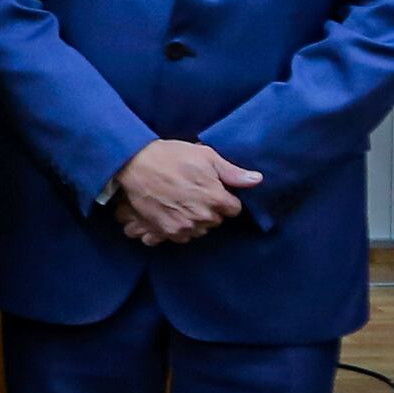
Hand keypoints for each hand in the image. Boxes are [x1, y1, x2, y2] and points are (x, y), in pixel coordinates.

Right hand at [112, 140, 259, 244]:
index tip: (213, 189)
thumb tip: (257, 180)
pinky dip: (179, 227)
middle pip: (216, 220)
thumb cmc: (171, 156)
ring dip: (195, 219)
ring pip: (200, 229)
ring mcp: (184, 226)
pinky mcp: (166, 231)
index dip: (224, 198)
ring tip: (181, 201)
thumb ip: (233, 172)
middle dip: (210, 209)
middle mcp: (203, 217)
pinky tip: (172, 212)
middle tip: (194, 192)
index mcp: (216, 199)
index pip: (234, 209)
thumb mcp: (206, 156)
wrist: (136, 164)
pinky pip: (182, 236)